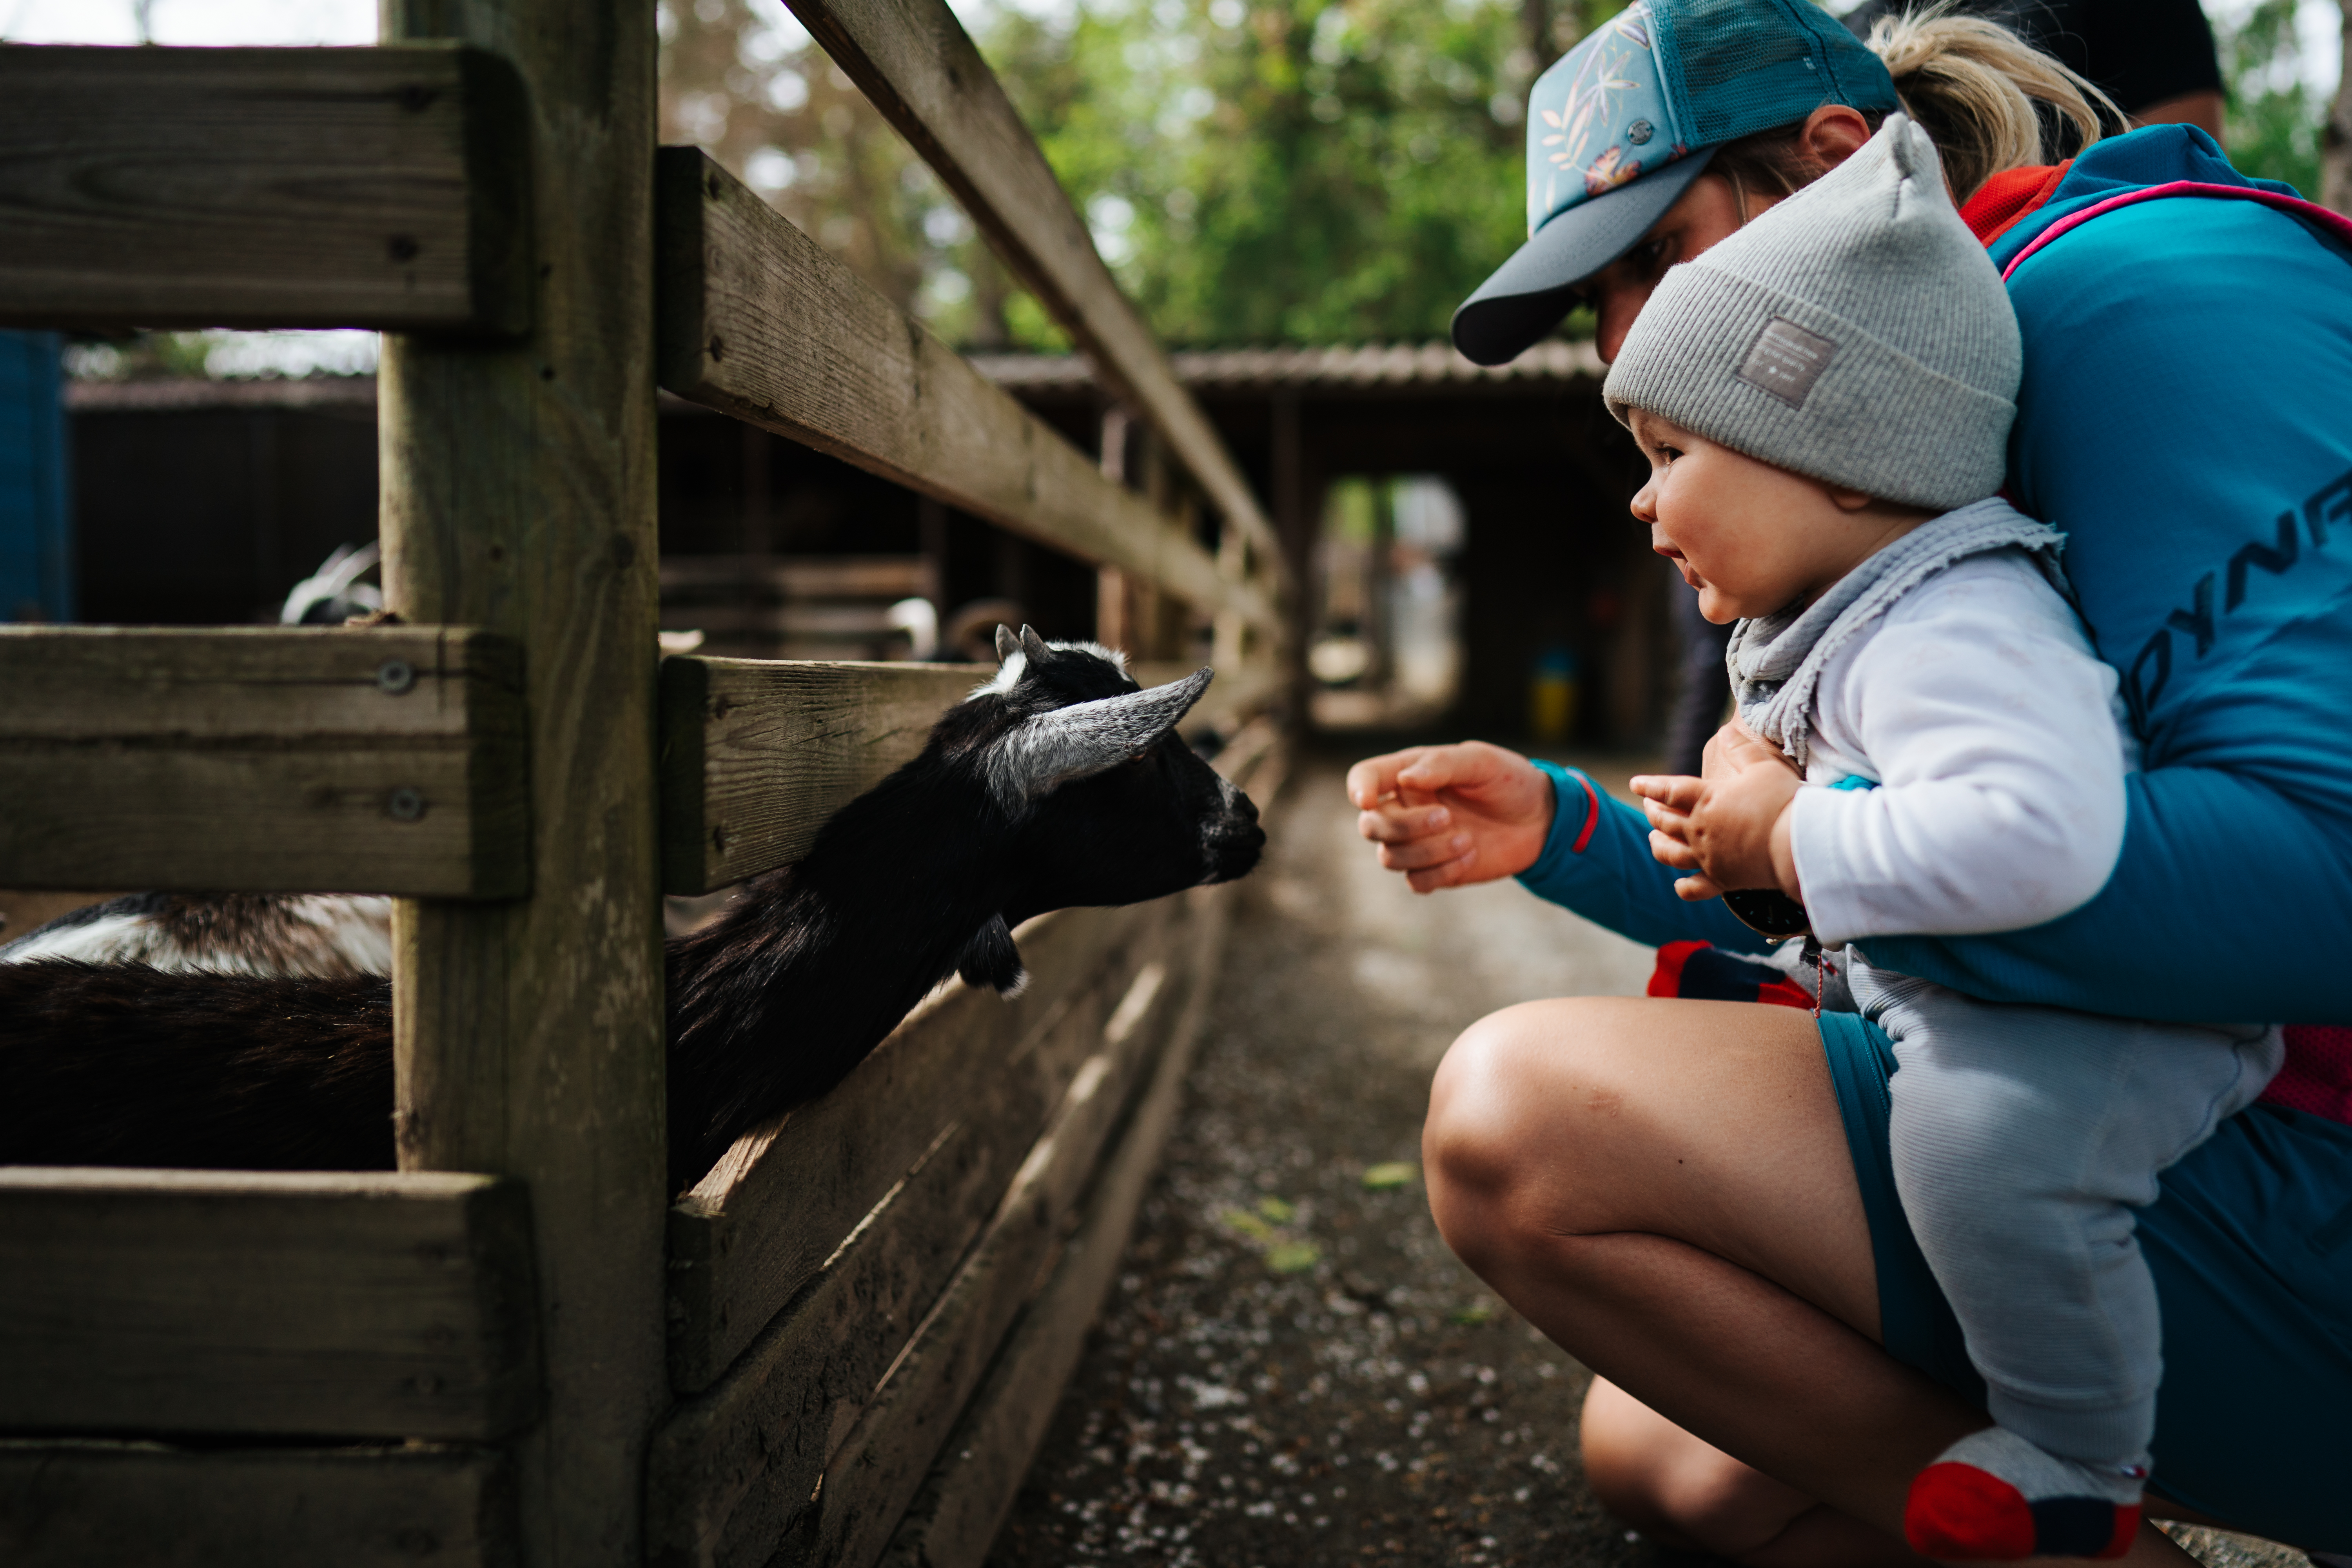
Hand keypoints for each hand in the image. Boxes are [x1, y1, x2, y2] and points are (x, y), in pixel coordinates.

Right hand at [1347, 742, 1553, 892]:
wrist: (1540, 819)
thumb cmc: (1508, 781)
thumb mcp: (1481, 761)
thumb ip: (1442, 765)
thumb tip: (1404, 780)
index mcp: (1409, 774)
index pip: (1365, 777)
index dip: (1358, 789)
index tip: (1368, 800)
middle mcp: (1406, 808)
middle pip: (1371, 825)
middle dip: (1404, 827)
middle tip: (1447, 818)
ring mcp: (1417, 842)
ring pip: (1390, 857)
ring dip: (1426, 852)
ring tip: (1468, 839)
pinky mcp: (1434, 870)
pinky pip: (1415, 881)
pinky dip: (1440, 873)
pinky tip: (1470, 857)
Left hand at [1633, 724, 1803, 900]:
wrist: (1798, 844)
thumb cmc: (1782, 802)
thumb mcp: (1762, 767)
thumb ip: (1741, 748)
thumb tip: (1725, 730)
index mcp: (1706, 801)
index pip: (1669, 791)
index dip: (1650, 786)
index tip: (1635, 784)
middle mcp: (1700, 830)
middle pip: (1665, 821)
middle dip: (1653, 811)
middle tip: (1648, 805)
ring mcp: (1708, 857)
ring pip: (1671, 853)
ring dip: (1659, 844)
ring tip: (1653, 837)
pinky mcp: (1722, 880)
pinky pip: (1696, 888)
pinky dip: (1684, 887)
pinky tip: (1678, 885)